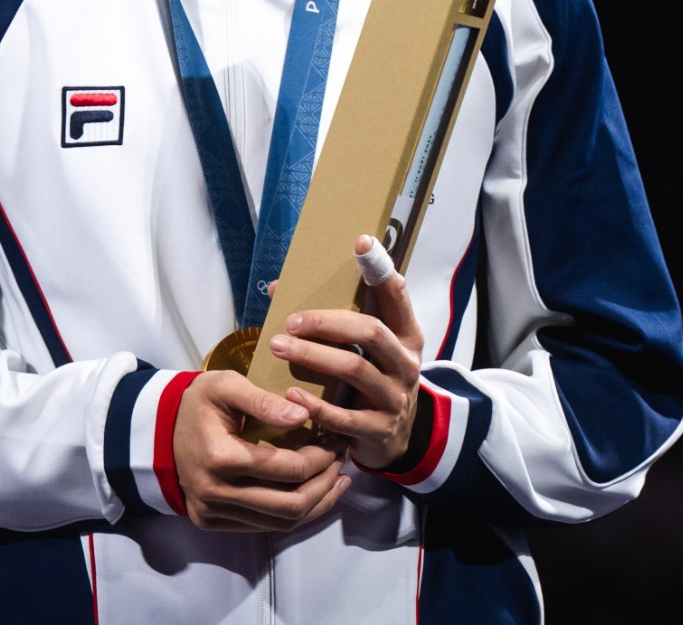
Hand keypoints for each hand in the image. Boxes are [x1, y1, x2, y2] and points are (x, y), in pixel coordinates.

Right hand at [172, 368, 350, 530]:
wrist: (157, 429)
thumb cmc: (196, 402)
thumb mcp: (227, 385)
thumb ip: (264, 400)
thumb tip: (304, 415)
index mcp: (220, 457)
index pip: (286, 469)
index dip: (319, 457)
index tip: (335, 439)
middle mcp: (215, 493)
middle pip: (289, 505)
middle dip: (324, 484)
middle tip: (341, 461)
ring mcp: (213, 513)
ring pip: (280, 523)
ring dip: (315, 504)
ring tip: (336, 480)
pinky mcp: (212, 523)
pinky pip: (263, 527)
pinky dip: (293, 514)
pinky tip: (312, 495)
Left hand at [268, 235, 425, 471]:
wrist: (394, 441)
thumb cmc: (369, 381)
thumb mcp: (366, 351)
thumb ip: (334, 319)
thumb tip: (276, 288)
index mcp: (405, 335)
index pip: (397, 294)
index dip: (380, 268)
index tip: (362, 242)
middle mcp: (406, 363)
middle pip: (370, 331)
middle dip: (327, 322)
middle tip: (290, 321)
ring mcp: (395, 398)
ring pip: (355, 369)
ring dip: (313, 357)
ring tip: (280, 348)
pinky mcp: (379, 431)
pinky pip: (345, 417)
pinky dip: (316, 406)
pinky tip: (291, 395)